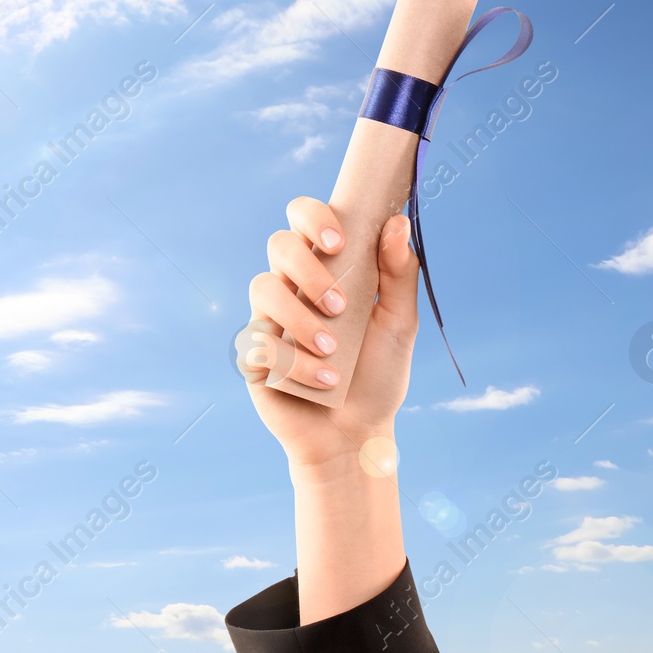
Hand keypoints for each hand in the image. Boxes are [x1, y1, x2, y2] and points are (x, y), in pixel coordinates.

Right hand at [235, 198, 421, 473]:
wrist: (356, 436)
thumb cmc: (378, 376)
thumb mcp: (399, 325)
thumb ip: (399, 275)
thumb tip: (397, 222)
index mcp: (326, 269)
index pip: (305, 219)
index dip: (313, 217)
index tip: (338, 241)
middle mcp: (293, 287)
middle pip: (279, 245)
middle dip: (308, 269)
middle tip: (339, 305)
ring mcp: (269, 319)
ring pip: (263, 288)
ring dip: (300, 318)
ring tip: (333, 350)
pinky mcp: (253, 355)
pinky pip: (256, 342)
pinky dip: (294, 362)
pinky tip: (323, 381)